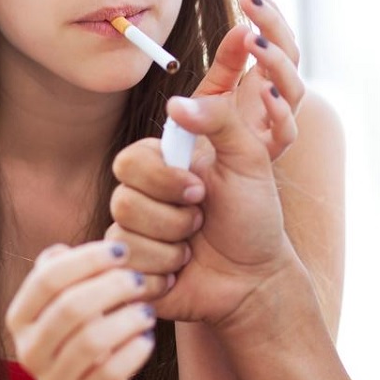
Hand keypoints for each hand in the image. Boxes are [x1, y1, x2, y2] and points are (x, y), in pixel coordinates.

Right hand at [6, 242, 156, 379]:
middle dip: (112, 286)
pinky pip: (112, 372)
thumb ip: (61, 273)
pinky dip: (135, 350)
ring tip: (148, 310)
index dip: (87, 259)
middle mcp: (30, 350)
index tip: (121, 250)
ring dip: (127, 318)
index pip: (47, 279)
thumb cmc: (76, 334)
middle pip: (71, 307)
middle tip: (139, 279)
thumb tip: (60, 250)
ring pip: (92, 341)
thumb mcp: (63, 302)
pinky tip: (147, 338)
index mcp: (20, 318)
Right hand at [111, 92, 298, 326]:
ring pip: (124, 237)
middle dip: (173, 217)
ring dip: (172, 246)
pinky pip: (128, 270)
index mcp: (162, 166)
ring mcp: (133, 236)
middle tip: (201, 219)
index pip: (130, 161)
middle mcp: (142, 197)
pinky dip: (164, 273)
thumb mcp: (249, 159)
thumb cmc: (254, 216)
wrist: (256, 277)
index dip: (164, 179)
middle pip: (123, 200)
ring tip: (193, 247)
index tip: (201, 191)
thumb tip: (175, 102)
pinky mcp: (131, 271)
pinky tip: (181, 273)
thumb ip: (220, 119)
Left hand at [191, 0, 303, 159]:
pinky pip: (283, 133)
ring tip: (253, 40)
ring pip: (292, 89)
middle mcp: (273, 104)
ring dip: (275, 62)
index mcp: (260, 84)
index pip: (273, 42)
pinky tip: (265, 93)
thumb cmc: (206, 151)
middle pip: (288, 57)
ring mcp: (274, 128)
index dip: (267, 15)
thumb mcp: (211, 100)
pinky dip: (278, 112)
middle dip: (272, 25)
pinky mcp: (269, 157)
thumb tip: (238, 29)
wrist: (212, 215)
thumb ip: (224, 69)